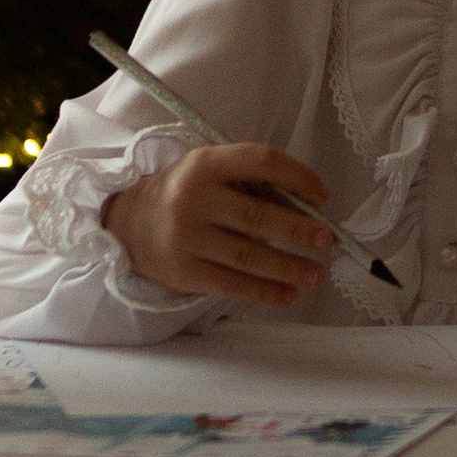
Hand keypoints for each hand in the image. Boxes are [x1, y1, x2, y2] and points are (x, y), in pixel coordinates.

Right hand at [104, 143, 335, 306]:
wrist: (129, 224)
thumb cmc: (186, 195)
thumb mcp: (212, 174)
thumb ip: (253, 186)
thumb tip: (307, 211)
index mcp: (206, 163)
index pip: (262, 161)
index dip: (298, 176)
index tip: (322, 197)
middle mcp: (193, 197)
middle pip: (257, 216)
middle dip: (299, 230)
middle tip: (327, 241)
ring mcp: (187, 237)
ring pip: (249, 256)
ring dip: (289, 267)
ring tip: (316, 275)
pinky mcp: (184, 271)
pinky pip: (233, 284)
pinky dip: (265, 292)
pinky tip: (288, 294)